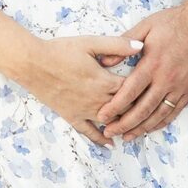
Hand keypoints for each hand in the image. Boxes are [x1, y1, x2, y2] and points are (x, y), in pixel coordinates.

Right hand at [21, 33, 145, 146]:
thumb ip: (117, 45)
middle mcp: (97, 100)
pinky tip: (110, 145)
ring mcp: (84, 110)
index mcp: (104, 81)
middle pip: (125, 108)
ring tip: (138, 128)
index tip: (154, 86)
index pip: (133, 89)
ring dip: (124, 125)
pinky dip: (100, 139)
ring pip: (110, 122)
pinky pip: (88, 131)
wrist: (33, 64)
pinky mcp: (71, 116)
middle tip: (152, 108)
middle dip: (138, 108)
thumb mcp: (91, 43)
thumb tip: (141, 45)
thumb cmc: (61, 50)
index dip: (145, 88)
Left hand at [94, 0, 187, 140]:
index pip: (130, 91)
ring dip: (141, 128)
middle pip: (142, 109)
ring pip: (158, 115)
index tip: (102, 116)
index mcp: (152, 64)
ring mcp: (179, 87)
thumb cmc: (174, 23)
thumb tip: (105, 61)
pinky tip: (150, 128)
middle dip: (124, 123)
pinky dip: (161, 123)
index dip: (115, 106)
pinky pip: (174, 112)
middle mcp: (166, 79)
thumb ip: (124, 43)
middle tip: (110, 132)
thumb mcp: (146, 26)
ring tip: (127, 136)